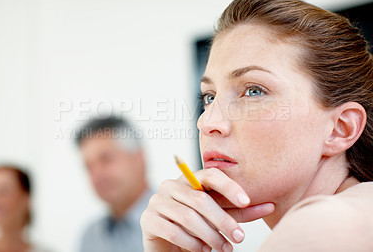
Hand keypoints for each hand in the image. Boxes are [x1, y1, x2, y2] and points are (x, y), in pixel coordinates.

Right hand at [141, 168, 274, 251]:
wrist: (167, 243)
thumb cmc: (196, 226)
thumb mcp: (218, 216)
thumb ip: (239, 211)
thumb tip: (269, 206)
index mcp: (189, 179)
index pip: (210, 174)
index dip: (229, 186)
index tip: (247, 201)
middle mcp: (171, 185)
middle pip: (201, 199)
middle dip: (223, 220)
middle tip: (239, 238)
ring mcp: (157, 201)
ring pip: (188, 217)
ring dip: (210, 235)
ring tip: (223, 248)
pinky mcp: (148, 219)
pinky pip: (172, 230)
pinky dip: (191, 243)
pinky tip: (203, 250)